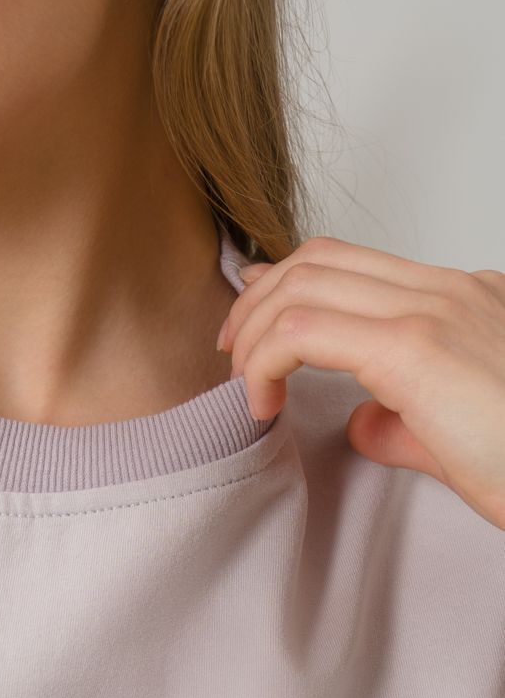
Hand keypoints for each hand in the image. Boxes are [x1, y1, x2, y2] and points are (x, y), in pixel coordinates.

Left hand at [216, 236, 504, 530]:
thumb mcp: (456, 438)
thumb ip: (402, 421)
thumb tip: (362, 423)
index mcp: (464, 300)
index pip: (352, 264)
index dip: (286, 285)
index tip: (253, 322)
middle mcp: (449, 291)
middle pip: (318, 259)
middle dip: (256, 304)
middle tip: (232, 354)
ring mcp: (434, 311)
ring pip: (302, 283)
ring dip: (253, 332)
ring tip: (242, 384)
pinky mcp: (415, 349)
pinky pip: (302, 330)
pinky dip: (262, 361)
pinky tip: (260, 403)